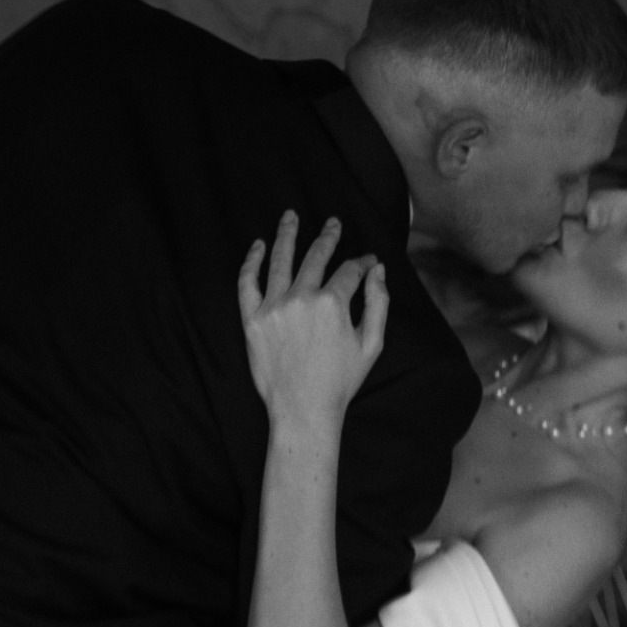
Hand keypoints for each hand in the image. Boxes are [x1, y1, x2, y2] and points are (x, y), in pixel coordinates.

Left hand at [238, 212, 387, 436]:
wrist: (303, 410)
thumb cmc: (341, 381)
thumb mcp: (372, 344)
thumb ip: (379, 303)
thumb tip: (378, 271)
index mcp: (333, 304)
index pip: (349, 271)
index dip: (362, 263)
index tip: (368, 261)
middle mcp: (301, 299)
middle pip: (316, 257)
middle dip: (328, 237)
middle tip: (333, 224)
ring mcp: (273, 307)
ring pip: (280, 260)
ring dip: (287, 234)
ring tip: (291, 216)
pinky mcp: (252, 320)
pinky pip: (248, 282)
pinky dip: (252, 261)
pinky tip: (258, 246)